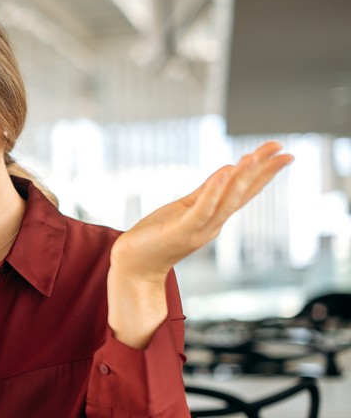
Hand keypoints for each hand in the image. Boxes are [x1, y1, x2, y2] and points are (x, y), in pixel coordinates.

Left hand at [111, 141, 293, 280]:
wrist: (133, 266)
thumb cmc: (156, 237)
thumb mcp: (185, 209)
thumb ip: (206, 192)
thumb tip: (228, 169)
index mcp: (214, 218)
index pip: (244, 191)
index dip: (264, 172)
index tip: (283, 153)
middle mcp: (213, 225)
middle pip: (242, 194)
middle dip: (262, 172)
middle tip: (283, 151)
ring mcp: (198, 229)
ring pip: (226, 201)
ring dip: (240, 179)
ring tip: (253, 156)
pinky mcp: (181, 231)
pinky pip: (201, 209)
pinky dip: (213, 192)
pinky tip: (224, 173)